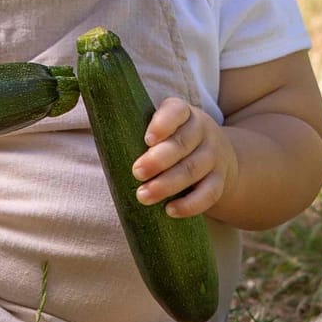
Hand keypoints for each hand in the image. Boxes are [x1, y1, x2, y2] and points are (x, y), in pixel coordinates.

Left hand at [131, 96, 236, 217]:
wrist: (221, 158)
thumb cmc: (174, 142)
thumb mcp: (164, 129)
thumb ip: (138, 130)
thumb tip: (100, 136)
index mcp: (184, 113)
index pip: (176, 111)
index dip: (163, 123)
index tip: (147, 139)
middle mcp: (202, 131)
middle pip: (183, 143)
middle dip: (158, 160)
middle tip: (136, 172)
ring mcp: (214, 156)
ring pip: (194, 169)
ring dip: (167, 184)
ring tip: (143, 196)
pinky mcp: (220, 180)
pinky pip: (209, 193)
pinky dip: (191, 204)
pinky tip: (170, 211)